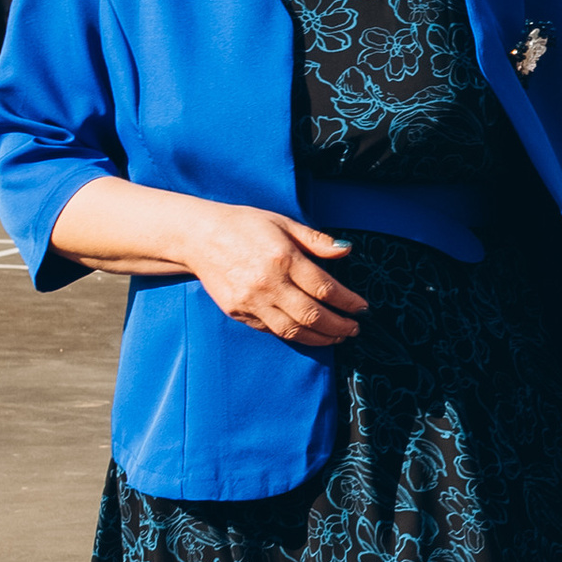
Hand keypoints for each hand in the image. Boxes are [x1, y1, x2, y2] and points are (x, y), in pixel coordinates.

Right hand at [185, 204, 368, 345]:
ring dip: (321, 338)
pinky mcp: (238, 312)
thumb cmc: (244, 225)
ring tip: (337, 337)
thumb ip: (316, 240)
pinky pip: (272, 330)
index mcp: (283, 258)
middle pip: (313, 316)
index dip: (348, 302)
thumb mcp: (284, 223)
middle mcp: (268, 284)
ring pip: (293, 330)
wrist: (198, 237)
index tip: (362, 308)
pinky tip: (308, 334)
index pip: (325, 288)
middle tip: (354, 328)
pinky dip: (294, 335)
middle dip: (339, 326)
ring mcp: (251, 301)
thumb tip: (346, 252)